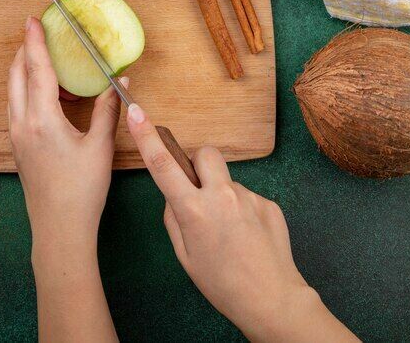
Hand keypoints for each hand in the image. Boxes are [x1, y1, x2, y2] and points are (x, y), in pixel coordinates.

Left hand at [8, 16, 124, 254]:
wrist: (59, 227)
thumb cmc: (82, 189)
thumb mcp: (100, 146)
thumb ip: (108, 109)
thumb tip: (120, 80)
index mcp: (42, 119)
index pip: (36, 68)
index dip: (35, 41)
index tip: (34, 19)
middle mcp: (22, 123)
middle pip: (17, 74)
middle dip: (26, 50)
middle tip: (39, 32)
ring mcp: (16, 135)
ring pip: (13, 91)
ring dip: (25, 69)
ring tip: (45, 59)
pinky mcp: (18, 146)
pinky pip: (17, 105)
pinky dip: (26, 88)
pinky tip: (46, 93)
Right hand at [126, 103, 356, 342]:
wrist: (272, 299)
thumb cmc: (223, 284)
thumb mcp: (185, 256)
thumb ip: (174, 219)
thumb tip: (174, 196)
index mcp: (194, 211)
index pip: (162, 165)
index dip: (146, 136)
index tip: (136, 110)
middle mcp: (221, 197)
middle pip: (205, 154)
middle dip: (198, 165)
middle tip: (199, 191)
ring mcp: (248, 197)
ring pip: (227, 180)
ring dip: (222, 195)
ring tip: (230, 232)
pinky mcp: (268, 203)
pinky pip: (247, 197)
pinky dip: (242, 211)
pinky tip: (247, 237)